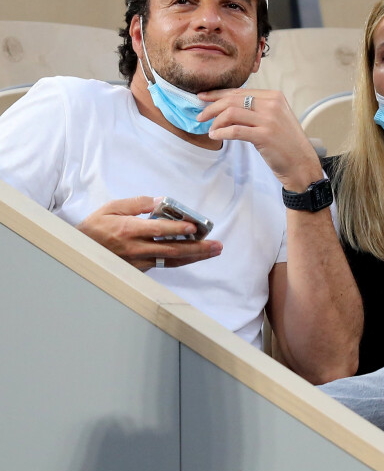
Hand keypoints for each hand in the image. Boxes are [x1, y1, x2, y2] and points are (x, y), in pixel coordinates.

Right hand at [76, 196, 221, 270]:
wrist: (80, 252)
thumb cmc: (96, 228)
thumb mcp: (112, 208)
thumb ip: (138, 203)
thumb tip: (162, 201)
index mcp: (129, 230)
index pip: (158, 230)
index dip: (177, 229)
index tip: (194, 227)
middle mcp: (136, 248)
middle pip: (172, 250)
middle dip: (198, 248)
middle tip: (217, 245)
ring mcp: (139, 261)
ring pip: (172, 260)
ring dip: (195, 256)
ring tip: (213, 251)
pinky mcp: (140, 269)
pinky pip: (165, 264)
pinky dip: (181, 260)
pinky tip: (195, 255)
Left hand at [197, 88, 323, 190]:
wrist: (301, 164)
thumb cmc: (286, 144)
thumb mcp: (275, 119)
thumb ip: (257, 110)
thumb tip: (228, 107)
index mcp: (274, 97)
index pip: (240, 91)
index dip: (218, 94)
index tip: (203, 97)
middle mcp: (272, 104)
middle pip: (233, 100)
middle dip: (212, 107)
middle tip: (200, 115)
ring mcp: (269, 120)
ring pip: (231, 113)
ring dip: (216, 121)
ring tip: (210, 129)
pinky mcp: (265, 136)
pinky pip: (235, 130)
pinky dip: (221, 133)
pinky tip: (215, 136)